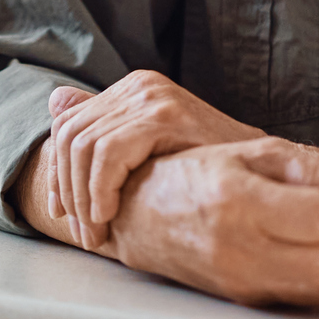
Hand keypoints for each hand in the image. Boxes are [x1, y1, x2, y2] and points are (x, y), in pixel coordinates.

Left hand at [45, 70, 263, 247]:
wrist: (262, 169)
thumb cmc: (207, 165)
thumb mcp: (151, 145)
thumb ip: (105, 125)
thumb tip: (55, 101)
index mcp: (132, 88)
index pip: (70, 125)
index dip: (59, 172)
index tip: (62, 212)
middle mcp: (138, 85)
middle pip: (72, 136)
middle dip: (68, 190)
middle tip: (82, 233)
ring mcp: (151, 97)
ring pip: (85, 147)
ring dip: (83, 198)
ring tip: (96, 232)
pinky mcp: (163, 116)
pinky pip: (109, 154)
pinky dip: (100, 188)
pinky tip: (109, 214)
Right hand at [93, 138, 318, 307]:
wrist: (142, 215)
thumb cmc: (196, 175)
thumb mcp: (250, 155)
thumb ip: (309, 172)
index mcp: (236, 199)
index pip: (316, 218)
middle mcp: (235, 246)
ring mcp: (238, 279)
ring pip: (318, 288)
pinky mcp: (242, 299)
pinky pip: (302, 297)